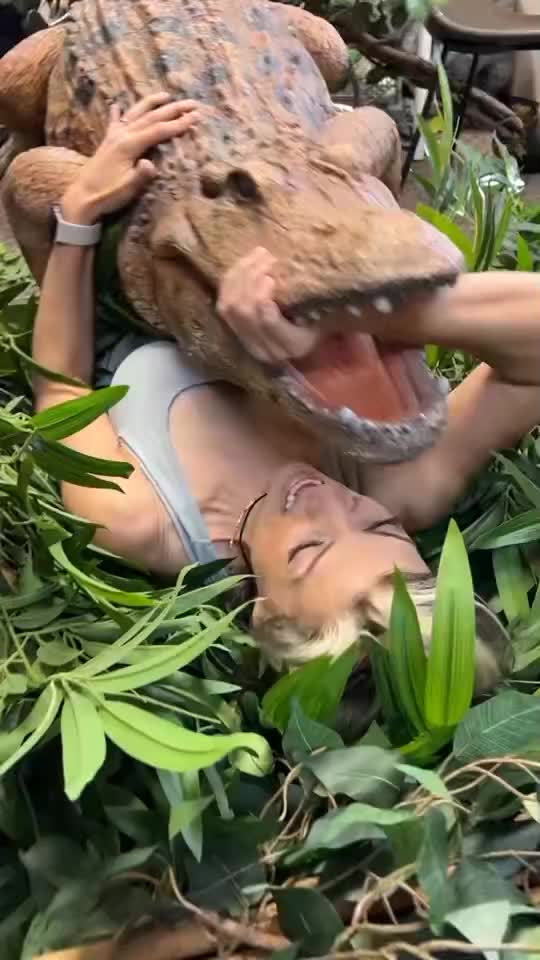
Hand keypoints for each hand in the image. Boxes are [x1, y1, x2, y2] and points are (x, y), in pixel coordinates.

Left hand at [61, 93, 198, 224]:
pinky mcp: (107, 142)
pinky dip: (118, 112)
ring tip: (165, 95)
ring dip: (151, 103)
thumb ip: (141, 175)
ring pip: (135, 113)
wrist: (81, 198)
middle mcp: (121, 135)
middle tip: (191, 103)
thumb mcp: (128, 189)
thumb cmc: (108, 195)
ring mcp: (113, 136)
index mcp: (129, 145)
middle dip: (173, 109)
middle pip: (151, 117)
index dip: (178, 124)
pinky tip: (117, 104)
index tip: (196, 117)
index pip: (159, 130)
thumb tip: (152, 164)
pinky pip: (115, 121)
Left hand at [216, 248, 320, 363]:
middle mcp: (268, 349)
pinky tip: (245, 262)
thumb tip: (310, 272)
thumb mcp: (329, 311)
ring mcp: (247, 341)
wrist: (309, 338)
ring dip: (241, 275)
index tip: (272, 277)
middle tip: (268, 258)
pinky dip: (231, 280)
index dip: (263, 298)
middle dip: (251, 278)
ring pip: (230, 306)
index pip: (269, 322)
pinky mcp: (234, 331)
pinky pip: (223, 304)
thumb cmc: (323, 318)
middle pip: (245, 312)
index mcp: (294, 344)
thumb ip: (318, 298)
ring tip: (259, 256)